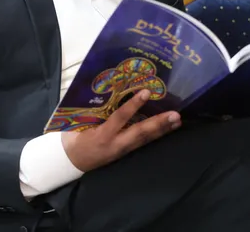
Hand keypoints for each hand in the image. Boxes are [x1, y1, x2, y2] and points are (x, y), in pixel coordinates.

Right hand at [61, 90, 180, 172]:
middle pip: (140, 133)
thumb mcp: (78, 123)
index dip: (133, 105)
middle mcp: (115, 144)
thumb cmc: (74, 137)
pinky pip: (143, 143)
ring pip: (145, 140)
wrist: (71, 162)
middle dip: (158, 124)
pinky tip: (168, 129)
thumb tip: (105, 88)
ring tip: (177, 120)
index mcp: (102, 135)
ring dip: (163, 130)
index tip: (146, 92)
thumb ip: (92, 109)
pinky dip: (157, 135)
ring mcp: (122, 150)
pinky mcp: (126, 152)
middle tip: (175, 115)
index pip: (119, 118)